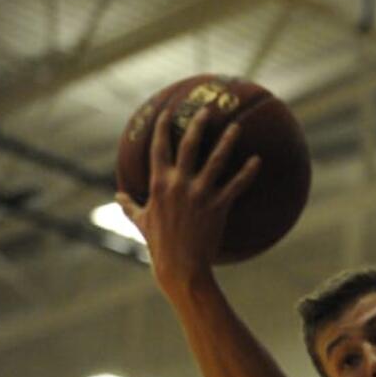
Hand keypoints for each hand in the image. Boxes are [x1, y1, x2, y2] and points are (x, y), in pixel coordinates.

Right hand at [115, 105, 260, 290]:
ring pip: (216, 160)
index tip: (169, 111)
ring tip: (237, 127)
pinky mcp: (218, 207)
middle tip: (208, 109)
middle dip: (198, 124)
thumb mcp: (141, 222)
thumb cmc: (160, 246)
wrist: (181, 267)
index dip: (164, 127)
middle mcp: (179, 184)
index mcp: (158, 184)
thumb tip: (117, 196)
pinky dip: (248, 172)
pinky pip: (236, 185)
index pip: (159, 147)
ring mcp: (199, 194)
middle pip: (189, 145)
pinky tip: (258, 161)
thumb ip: (129, 206)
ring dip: (227, 141)